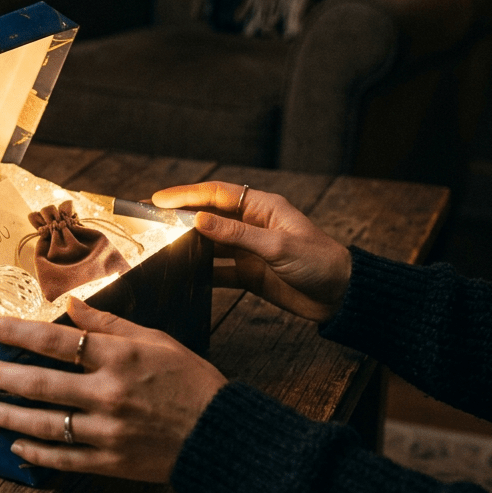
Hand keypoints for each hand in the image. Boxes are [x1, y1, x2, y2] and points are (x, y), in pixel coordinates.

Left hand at [0, 299, 225, 483]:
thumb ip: (109, 324)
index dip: (15, 333)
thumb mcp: (155, 340)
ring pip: (45, 424)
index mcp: (119, 358)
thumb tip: (72, 305)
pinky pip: (65, 459)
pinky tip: (17, 444)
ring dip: (9, 415)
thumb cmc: (190, 379)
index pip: (55, 341)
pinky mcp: (112, 463)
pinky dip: (37, 452)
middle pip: (40, 384)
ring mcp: (108, 432)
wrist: (221, 435)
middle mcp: (109, 394)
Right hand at [151, 181, 351, 322]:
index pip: (216, 194)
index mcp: (262, 207)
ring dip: (188, 245)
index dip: (186, 195)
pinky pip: (218, 269)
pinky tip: (183, 274)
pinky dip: (201, 272)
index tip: (158, 200)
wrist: (343, 298)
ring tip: (159, 246)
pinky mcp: (249, 273)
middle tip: (149, 219)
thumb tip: (198, 220)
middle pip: (208, 216)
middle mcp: (252, 225)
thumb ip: (236, 235)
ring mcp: (249, 250)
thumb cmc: (320, 263)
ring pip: (210, 243)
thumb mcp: (277, 247)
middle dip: (180, 217)